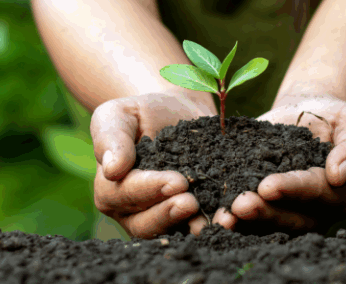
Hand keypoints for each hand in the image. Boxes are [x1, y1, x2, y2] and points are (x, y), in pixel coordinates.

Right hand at [90, 91, 215, 238]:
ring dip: (197, 226)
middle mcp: (134, 214)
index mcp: (111, 191)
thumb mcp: (118, 115)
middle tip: (192, 203)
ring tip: (219, 218)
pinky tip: (235, 215)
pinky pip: (202, 225)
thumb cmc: (141, 113)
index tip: (176, 181)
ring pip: (176, 231)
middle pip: (147, 223)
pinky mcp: (192, 219)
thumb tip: (111, 169)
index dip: (150, 189)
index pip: (127, 194)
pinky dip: (218, 222)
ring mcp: (163, 220)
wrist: (176, 113)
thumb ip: (110, 138)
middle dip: (170, 214)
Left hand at [211, 94, 345, 234]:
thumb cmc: (335, 116)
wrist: (307, 111)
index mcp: (337, 195)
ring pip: (266, 225)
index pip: (314, 194)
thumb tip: (339, 174)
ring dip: (244, 223)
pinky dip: (230, 217)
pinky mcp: (263, 206)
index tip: (268, 185)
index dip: (292, 189)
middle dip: (264, 212)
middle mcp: (313, 212)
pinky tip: (211, 214)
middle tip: (240, 205)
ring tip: (223, 216)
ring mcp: (286, 213)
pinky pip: (247, 218)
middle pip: (289, 218)